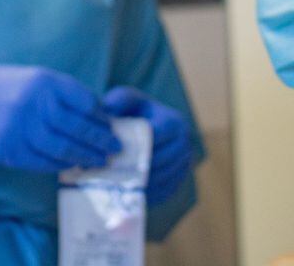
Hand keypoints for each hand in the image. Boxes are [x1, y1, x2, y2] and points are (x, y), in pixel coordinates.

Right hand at [0, 63, 120, 171]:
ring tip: (100, 161)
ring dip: (86, 157)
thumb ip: (62, 92)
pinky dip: (61, 165)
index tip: (112, 125)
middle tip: (117, 148)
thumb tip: (98, 113)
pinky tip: (72, 165)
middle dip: (101, 140)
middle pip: (78, 127)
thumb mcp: (33, 77)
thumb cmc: (2, 87)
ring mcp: (20, 129)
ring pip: (63, 149)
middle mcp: (33, 103)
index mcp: (44, 81)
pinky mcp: (9, 151)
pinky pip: (43, 162)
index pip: (85, 102)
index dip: (101, 116)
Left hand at [102, 86, 192, 204]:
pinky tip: (128, 193)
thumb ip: (119, 100)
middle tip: (112, 174)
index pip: (155, 137)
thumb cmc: (136, 112)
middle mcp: (185, 142)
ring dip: (140, 183)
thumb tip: (108, 109)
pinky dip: (147, 194)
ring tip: (117, 185)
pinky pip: (164, 190)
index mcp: (174, 122)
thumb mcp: (128, 100)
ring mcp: (185, 163)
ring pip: (161, 178)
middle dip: (135, 167)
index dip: (134, 146)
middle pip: (159, 160)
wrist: (149, 128)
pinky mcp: (180, 179)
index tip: (113, 153)